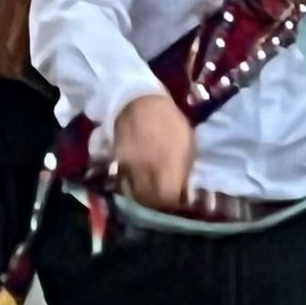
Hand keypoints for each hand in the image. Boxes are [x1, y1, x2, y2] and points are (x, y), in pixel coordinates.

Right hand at [112, 93, 194, 211]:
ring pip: (136, 194)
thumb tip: (185, 188)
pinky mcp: (118, 164)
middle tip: (165, 197)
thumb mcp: (187, 141)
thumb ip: (185, 167)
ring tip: (153, 189)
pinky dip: (133, 185)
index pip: (168, 198)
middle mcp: (148, 169)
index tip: (178, 199)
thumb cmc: (168, 120)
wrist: (137, 102)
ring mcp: (131, 167)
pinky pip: (126, 182)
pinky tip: (141, 178)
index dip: (174, 202)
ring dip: (145, 196)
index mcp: (169, 162)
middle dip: (159, 202)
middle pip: (150, 201)